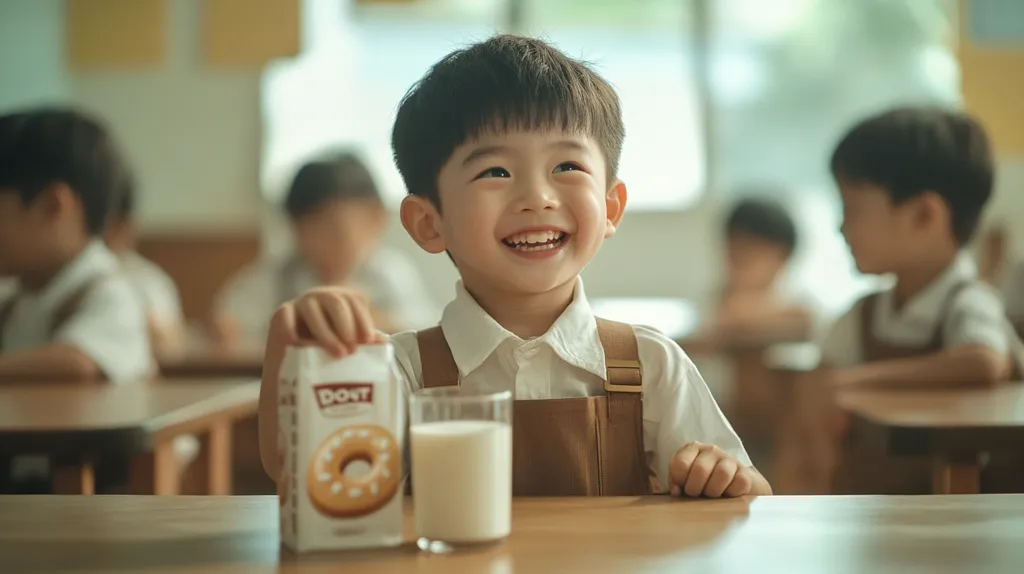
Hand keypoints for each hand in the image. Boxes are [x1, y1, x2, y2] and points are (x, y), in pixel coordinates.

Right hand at [269, 287, 383, 358]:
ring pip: (313, 311)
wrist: (297, 366)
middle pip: (336, 303)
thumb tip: (383, 342)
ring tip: (337, 354)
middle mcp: (322, 296)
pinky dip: (292, 330)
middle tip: (352, 350)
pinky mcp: (281, 314)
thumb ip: (364, 342)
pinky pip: (286, 317)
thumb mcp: (349, 345)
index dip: (363, 320)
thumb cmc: (329, 352)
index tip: (368, 340)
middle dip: (346, 326)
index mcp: (342, 299)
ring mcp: (301, 303)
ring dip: (326, 333)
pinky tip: (301, 347)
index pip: (355, 301)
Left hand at [668, 442, 752, 497]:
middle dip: (696, 489)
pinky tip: (727, 495)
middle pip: (700, 469)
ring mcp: (729, 459)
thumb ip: (675, 482)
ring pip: (722, 474)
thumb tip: (676, 491)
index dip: (679, 481)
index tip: (682, 487)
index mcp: (692, 449)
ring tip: (712, 495)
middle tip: (697, 494)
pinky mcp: (745, 472)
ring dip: (715, 491)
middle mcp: (711, 450)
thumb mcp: (683, 479)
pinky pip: (740, 483)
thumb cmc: (701, 483)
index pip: (681, 464)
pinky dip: (733, 493)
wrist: (729, 484)